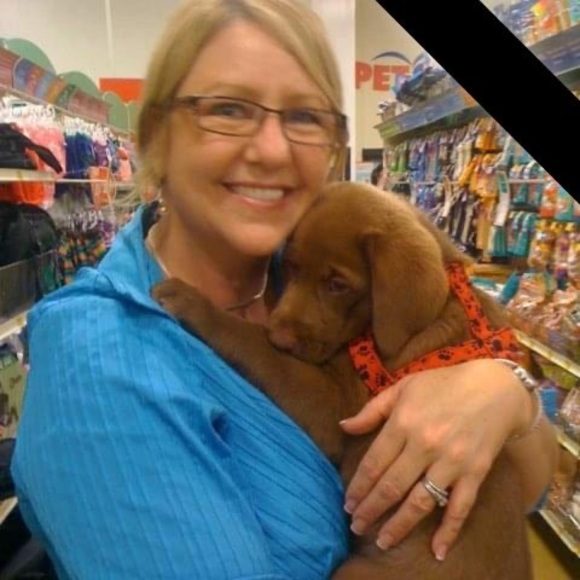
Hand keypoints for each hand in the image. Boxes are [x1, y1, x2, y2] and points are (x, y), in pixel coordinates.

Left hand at [339, 359, 526, 560]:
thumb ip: (372, 410)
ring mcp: (451, 461)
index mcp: (403, 421)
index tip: (347, 503)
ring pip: (420, 502)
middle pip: (391, 486)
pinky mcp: (475, 473)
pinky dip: (449, 531)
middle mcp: (425, 444)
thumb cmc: (443, 385)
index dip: (358, 486)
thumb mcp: (403, 387)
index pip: (374, 462)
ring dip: (399, 525)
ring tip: (382, 541)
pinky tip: (437, 551)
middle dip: (371, 510)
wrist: (495, 388)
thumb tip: (343, 427)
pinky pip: (460, 507)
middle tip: (356, 526)